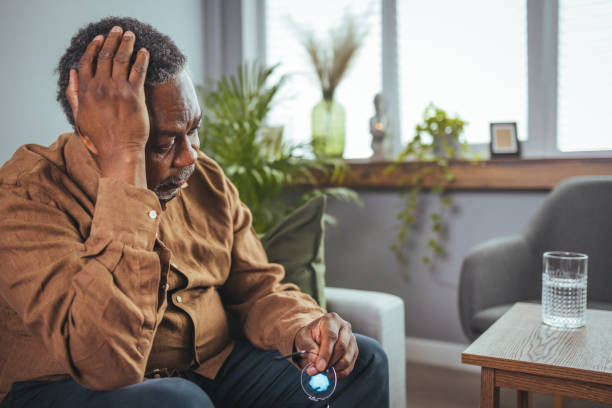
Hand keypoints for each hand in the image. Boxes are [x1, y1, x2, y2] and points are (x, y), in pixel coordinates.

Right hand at [65, 26, 149, 186]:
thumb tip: (71, 73)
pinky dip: (141, 58)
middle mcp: (100, 87)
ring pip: (121, 59)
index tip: (99, 38)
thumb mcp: (79, 116)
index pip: (87, 61)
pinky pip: (138, 71)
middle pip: (105, 55)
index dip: (93, 47)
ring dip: (126, 43)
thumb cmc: (99, 139)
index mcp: (86, 92)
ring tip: (130, 35)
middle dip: (111, 39)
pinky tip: (144, 52)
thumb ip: (73, 94)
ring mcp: (118, 90)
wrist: (118, 152)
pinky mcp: (135, 96)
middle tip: (117, 30)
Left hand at [294, 312, 357, 378]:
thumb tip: (315, 360)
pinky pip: (349, 366)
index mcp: (331, 320)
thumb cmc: (309, 336)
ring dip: (333, 369)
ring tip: (321, 371)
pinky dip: (339, 373)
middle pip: (341, 348)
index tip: (319, 366)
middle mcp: (345, 327)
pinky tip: (328, 373)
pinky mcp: (354, 351)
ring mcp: (351, 339)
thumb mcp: (303, 338)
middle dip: (328, 363)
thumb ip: (308, 347)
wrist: (315, 338)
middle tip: (316, 371)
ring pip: (347, 359)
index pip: (331, 336)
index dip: (325, 353)